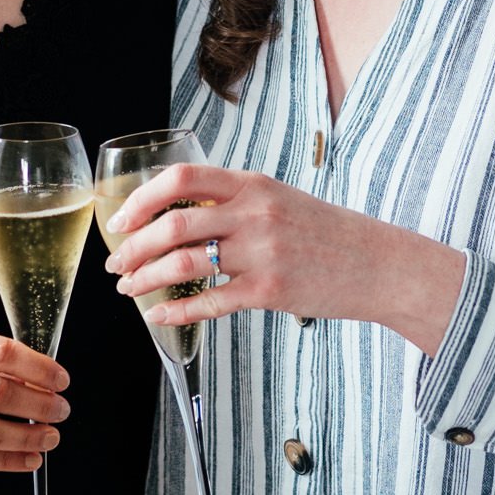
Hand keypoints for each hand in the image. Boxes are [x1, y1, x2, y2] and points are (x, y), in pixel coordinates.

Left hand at [101, 164, 468, 355]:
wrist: (379, 264)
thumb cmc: (326, 234)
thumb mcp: (280, 201)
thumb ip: (234, 202)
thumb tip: (176, 216)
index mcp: (253, 183)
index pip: (182, 178)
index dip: (141, 199)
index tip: (120, 219)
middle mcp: (255, 212)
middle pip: (173, 224)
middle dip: (133, 247)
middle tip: (115, 263)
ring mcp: (263, 252)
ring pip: (184, 264)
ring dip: (146, 278)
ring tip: (129, 289)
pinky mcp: (271, 291)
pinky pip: (210, 302)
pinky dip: (176, 311)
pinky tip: (159, 315)